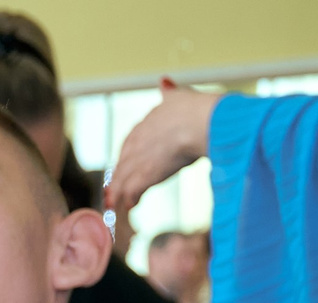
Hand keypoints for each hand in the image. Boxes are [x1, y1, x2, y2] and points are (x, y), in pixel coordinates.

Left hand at [106, 81, 223, 214]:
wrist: (203, 122)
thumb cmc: (198, 109)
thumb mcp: (180, 96)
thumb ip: (170, 92)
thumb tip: (163, 81)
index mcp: (146, 122)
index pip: (129, 142)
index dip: (127, 156)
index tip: (125, 165)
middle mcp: (137, 141)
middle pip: (122, 163)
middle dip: (119, 177)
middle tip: (114, 190)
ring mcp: (139, 159)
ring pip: (123, 179)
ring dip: (120, 193)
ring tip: (119, 204)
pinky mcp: (144, 175)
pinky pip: (132, 191)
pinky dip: (130, 199)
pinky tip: (131, 206)